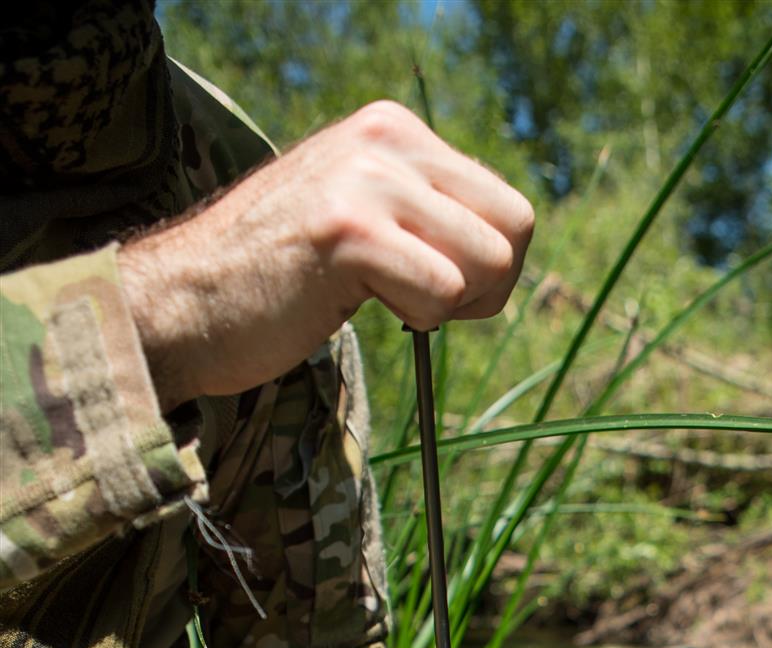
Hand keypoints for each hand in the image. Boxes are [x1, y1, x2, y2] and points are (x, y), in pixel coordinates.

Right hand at [119, 102, 534, 410]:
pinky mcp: (349, 231)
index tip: (436, 287)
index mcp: (394, 129)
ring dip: (448, 308)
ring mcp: (367, 180)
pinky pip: (444, 292)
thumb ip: (424, 214)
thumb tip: (506, 249)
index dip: (490, 267)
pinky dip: (417, 320)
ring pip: (487, 262)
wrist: (183, 301)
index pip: (509, 206)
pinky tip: (359, 307)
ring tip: (384, 302)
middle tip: (420, 304)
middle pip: (514, 231)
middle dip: (484, 291)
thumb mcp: (361, 216)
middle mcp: (386, 139)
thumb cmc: (275, 279)